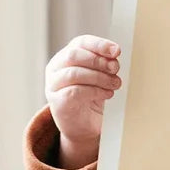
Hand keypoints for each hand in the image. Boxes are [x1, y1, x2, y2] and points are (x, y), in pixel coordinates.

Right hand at [45, 35, 121, 168]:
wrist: (84, 127)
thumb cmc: (93, 97)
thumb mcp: (101, 76)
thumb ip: (105, 64)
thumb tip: (115, 54)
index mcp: (67, 56)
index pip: (80, 42)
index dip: (99, 44)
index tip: (116, 51)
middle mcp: (56, 68)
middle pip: (74, 55)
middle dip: (98, 61)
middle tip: (115, 69)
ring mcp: (53, 85)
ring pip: (74, 73)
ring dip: (99, 77)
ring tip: (115, 84)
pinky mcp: (56, 102)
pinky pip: (74, 92)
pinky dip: (95, 91)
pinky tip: (107, 94)